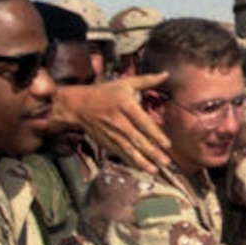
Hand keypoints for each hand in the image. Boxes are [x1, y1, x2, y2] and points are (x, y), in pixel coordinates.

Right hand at [52, 74, 171, 172]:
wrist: (78, 105)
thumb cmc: (104, 93)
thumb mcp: (125, 83)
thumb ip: (147, 80)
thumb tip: (166, 74)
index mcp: (124, 105)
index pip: (142, 122)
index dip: (155, 134)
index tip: (167, 144)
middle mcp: (118, 120)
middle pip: (137, 139)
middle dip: (152, 152)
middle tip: (166, 162)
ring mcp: (111, 133)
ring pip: (129, 149)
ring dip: (142, 161)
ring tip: (155, 170)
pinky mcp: (106, 142)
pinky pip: (120, 153)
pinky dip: (130, 162)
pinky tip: (141, 168)